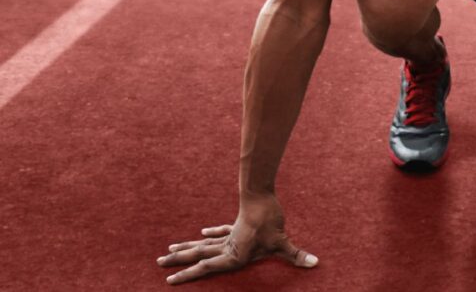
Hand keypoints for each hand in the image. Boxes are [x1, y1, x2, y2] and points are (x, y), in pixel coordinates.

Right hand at [157, 194, 317, 284]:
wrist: (260, 196)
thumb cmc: (270, 222)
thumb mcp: (282, 242)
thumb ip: (296, 255)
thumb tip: (316, 263)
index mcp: (232, 255)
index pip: (206, 268)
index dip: (188, 275)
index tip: (170, 280)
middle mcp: (227, 247)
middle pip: (198, 255)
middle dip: (179, 262)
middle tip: (159, 264)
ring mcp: (230, 236)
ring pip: (203, 244)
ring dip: (186, 248)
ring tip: (168, 249)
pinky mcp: (236, 226)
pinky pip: (220, 233)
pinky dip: (211, 234)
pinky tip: (202, 233)